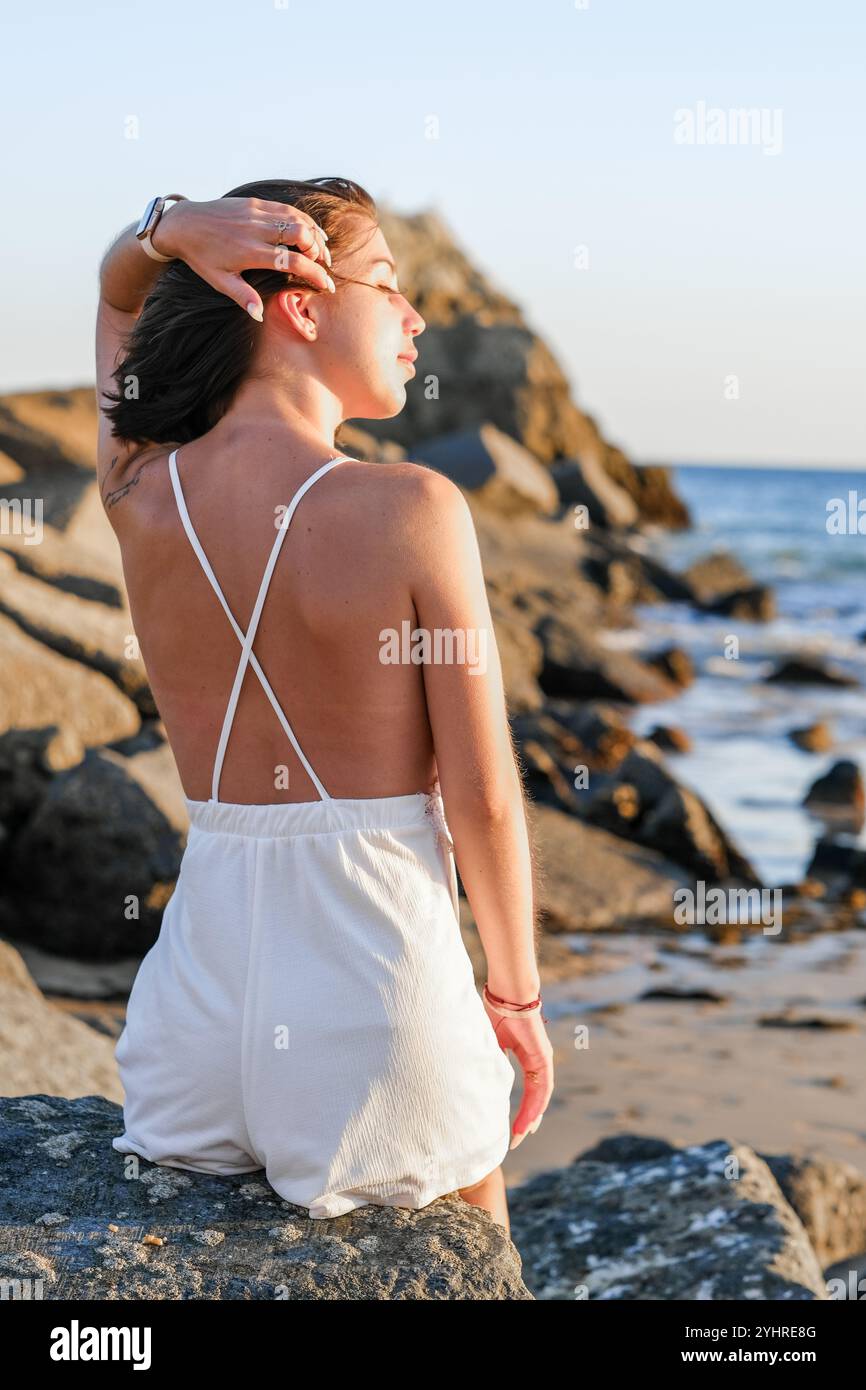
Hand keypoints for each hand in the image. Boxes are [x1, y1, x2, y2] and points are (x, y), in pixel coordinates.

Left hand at [150, 196, 333, 320]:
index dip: (314, 274)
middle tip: (321, 265)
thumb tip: (260, 315)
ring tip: (320, 250)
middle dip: (317, 251)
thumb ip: (243, 297)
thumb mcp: (219, 281)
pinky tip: (310, 231)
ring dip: (314, 234)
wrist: (184, 224)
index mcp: (249, 253)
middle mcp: (255, 230)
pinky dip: (303, 219)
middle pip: (300, 234)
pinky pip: (286, 208)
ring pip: (297, 218)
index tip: (327, 286)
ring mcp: (256, 213)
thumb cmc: (202, 257)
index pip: (291, 262)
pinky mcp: (255, 203)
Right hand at [482, 992, 553, 1149]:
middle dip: (526, 1120)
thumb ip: (489, 1061)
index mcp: (527, 1057)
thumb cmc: (496, 1011)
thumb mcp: (489, 1043)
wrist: (507, 992)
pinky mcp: (542, 1056)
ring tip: (520, 1135)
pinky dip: (536, 1104)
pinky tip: (530, 1119)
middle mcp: (538, 1061)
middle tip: (515, 1141)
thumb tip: (477, 1079)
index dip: (520, 1111)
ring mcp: (542, 1059)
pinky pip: (542, 1086)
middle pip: (536, 1098)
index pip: (527, 1091)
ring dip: (531, 1117)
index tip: (511, 1130)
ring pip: (541, 1096)